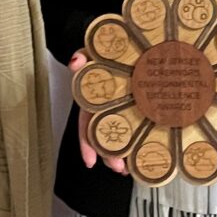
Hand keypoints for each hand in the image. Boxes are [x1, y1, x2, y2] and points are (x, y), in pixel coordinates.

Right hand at [69, 52, 128, 174]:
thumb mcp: (92, 53)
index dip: (86, 144)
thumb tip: (75, 62)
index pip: (86, 125)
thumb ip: (82, 56)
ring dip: (122, 155)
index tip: (89, 162)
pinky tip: (142, 156)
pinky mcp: (139, 110)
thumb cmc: (105, 56)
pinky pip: (137, 130)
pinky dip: (138, 144)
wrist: (127, 47)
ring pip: (118, 138)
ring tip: (129, 169)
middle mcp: (104, 110)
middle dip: (108, 155)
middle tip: (118, 167)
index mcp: (92, 101)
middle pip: (103, 137)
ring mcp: (121, 111)